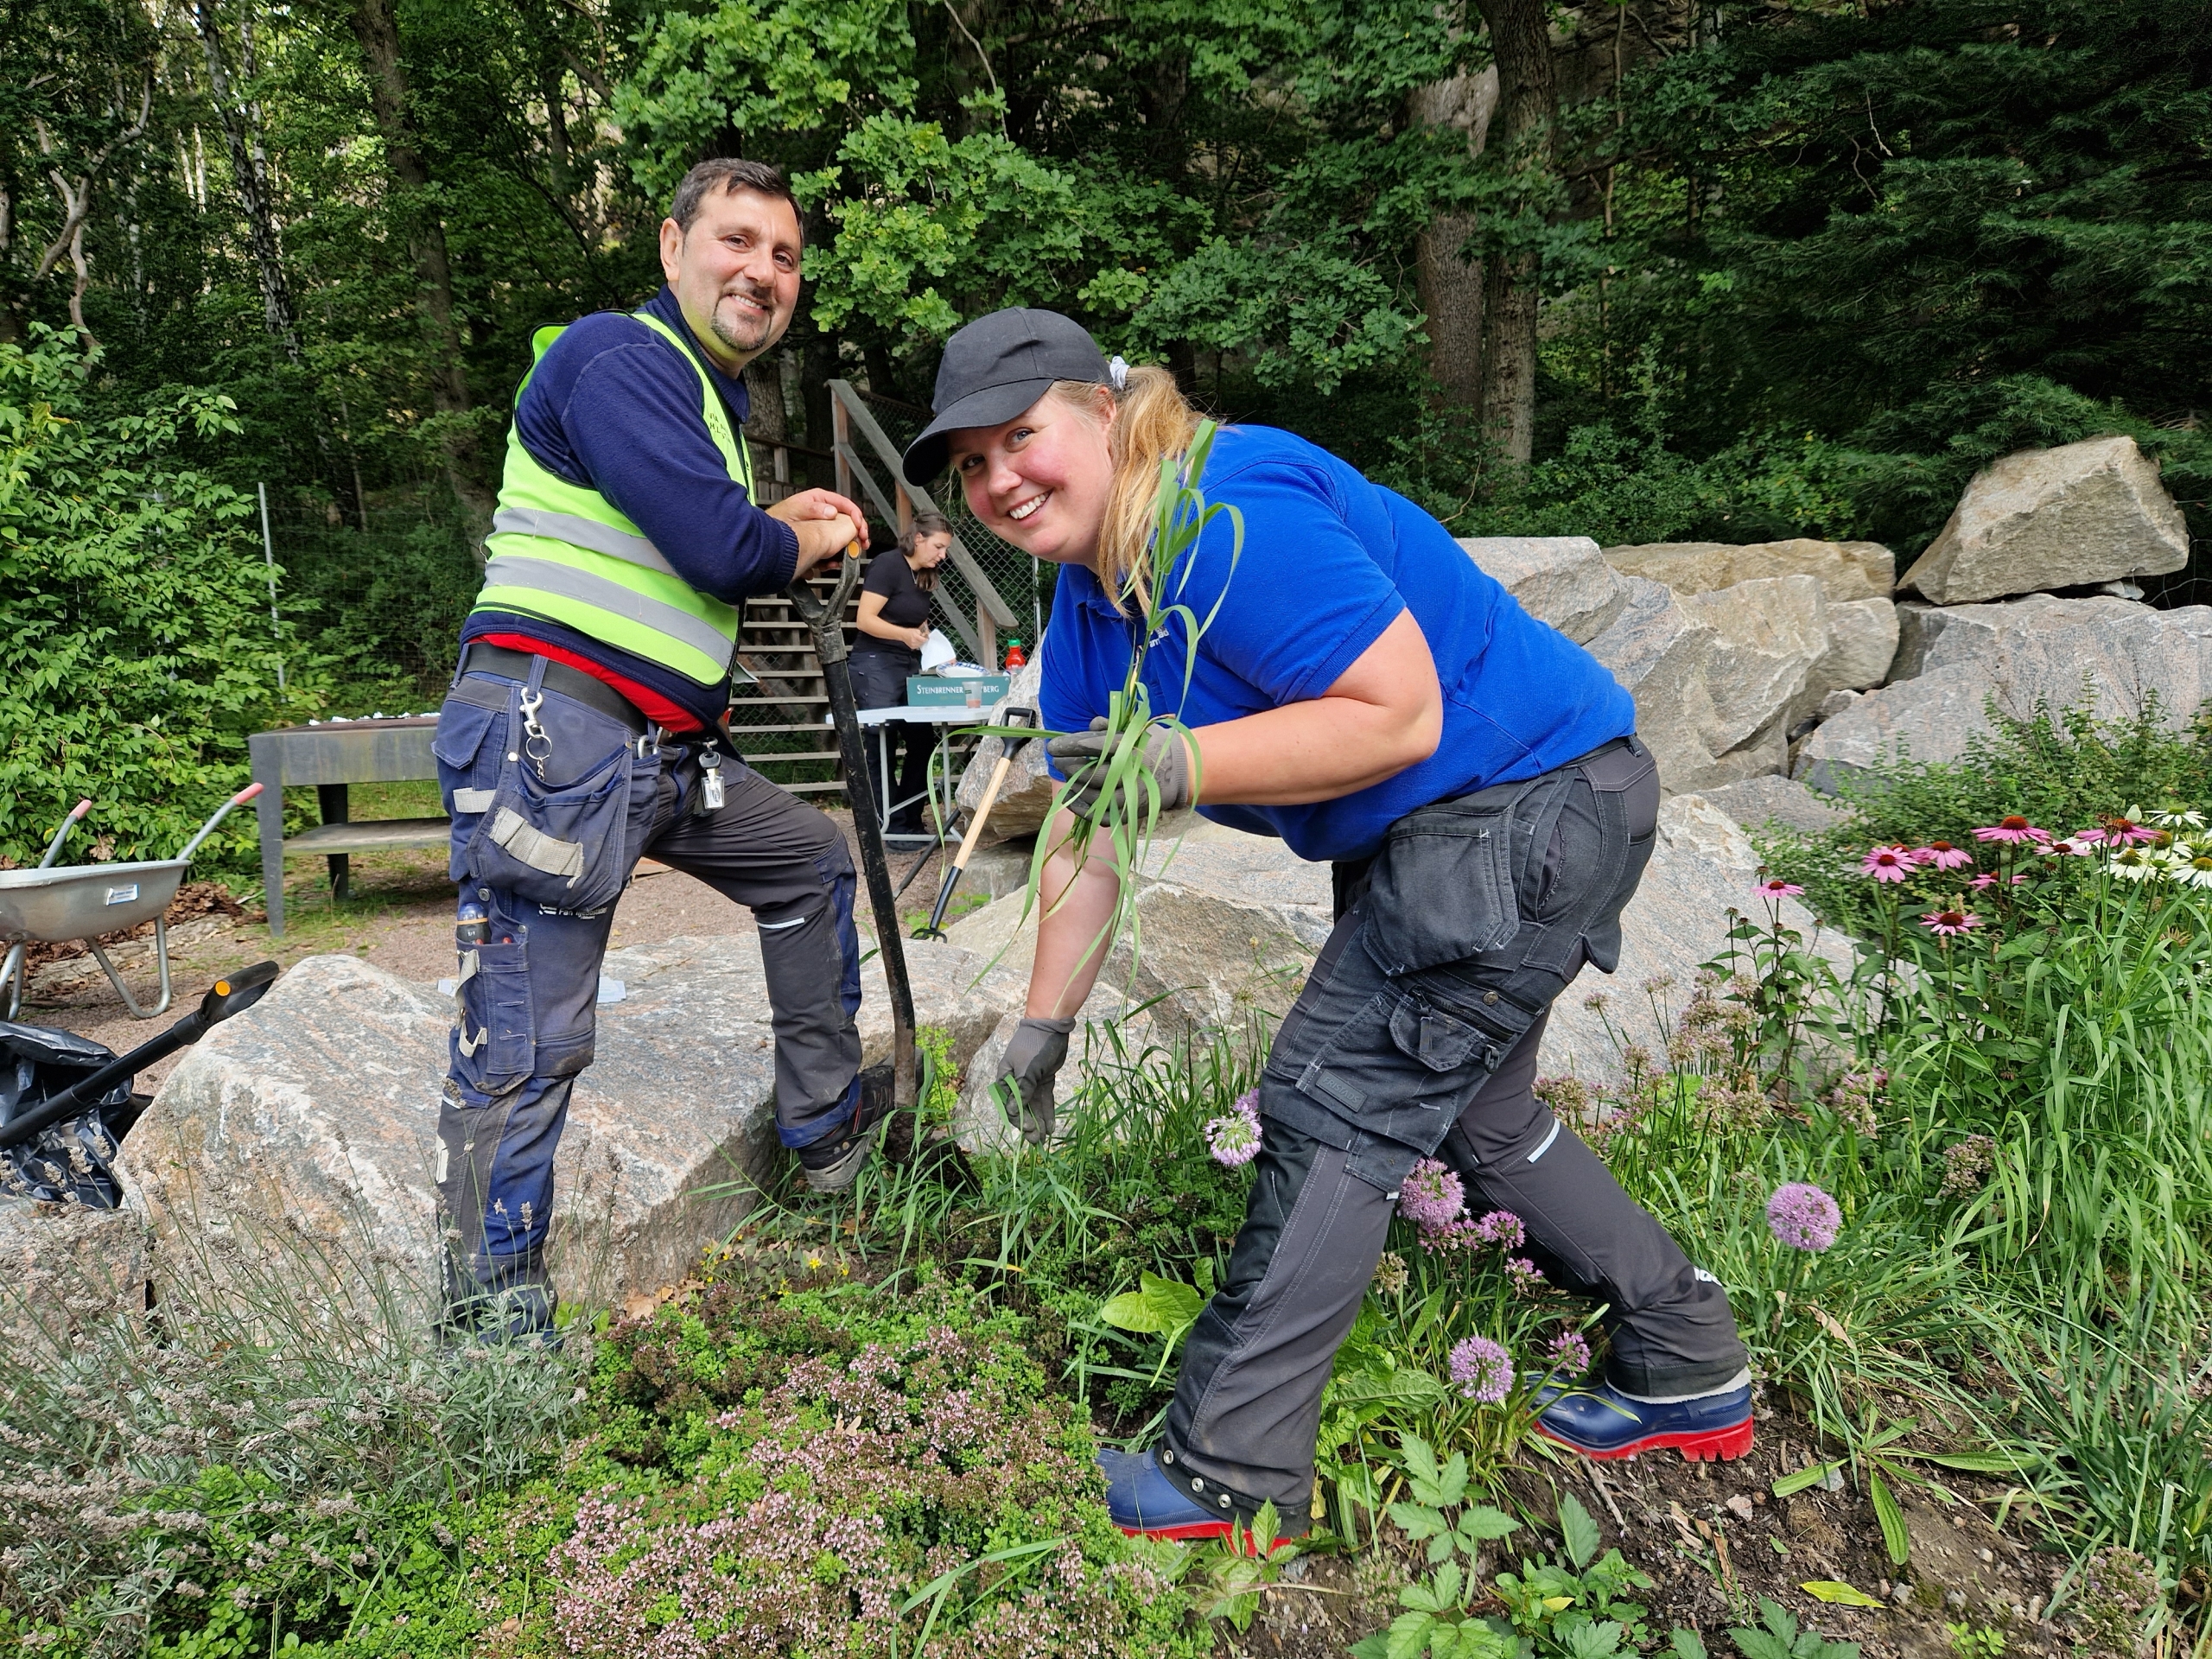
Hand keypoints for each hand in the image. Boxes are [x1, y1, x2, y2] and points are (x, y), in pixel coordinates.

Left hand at [768, 488, 869, 576]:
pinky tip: (831, 564)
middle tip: (862, 542)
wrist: (765, 549)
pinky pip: (825, 552)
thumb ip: (821, 511)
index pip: (842, 504)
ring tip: (849, 555)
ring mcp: (813, 532)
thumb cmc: (777, 527)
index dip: (855, 515)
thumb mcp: (803, 513)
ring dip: (844, 549)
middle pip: (842, 522)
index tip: (860, 527)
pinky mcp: (810, 548)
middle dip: (854, 534)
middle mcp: (816, 515)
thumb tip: (835, 514)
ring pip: (836, 539)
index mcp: (815, 501)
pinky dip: (830, 560)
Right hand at [907, 626, 930, 650]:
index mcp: (915, 636)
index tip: (927, 638)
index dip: (926, 639)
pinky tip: (917, 642)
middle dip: (923, 640)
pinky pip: (917, 647)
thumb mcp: (916, 630)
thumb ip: (921, 633)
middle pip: (922, 642)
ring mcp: (913, 645)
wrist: (903, 635)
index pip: (923, 640)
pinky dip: (918, 644)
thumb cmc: (909, 632)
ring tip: (919, 639)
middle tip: (923, 638)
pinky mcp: (912, 647)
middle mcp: (914, 641)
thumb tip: (925, 635)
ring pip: (920, 645)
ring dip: (921, 643)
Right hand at [994, 1015, 1075, 1143]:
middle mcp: (1017, 1082)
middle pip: (1022, 1108)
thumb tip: (1013, 1112)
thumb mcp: (1028, 1069)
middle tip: (1037, 1142)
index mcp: (1006, 1078)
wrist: (1050, 1026)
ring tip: (1045, 1139)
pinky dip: (1047, 1111)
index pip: (1009, 1105)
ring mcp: (1031, 1081)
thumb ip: (1022, 1090)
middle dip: (1029, 1125)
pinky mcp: (1044, 1079)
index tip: (1030, 1129)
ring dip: (1039, 1121)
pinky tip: (1051, 1126)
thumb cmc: (1034, 1045)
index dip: (1019, 1119)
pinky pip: (1045, 1098)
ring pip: (1034, 1105)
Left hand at [1044, 717, 1194, 819]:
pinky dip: (1083, 809)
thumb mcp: (1136, 730)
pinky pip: (1099, 815)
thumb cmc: (1153, 746)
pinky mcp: (1128, 812)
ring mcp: (1129, 795)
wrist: (1181, 771)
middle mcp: (1128, 773)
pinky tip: (1073, 799)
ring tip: (1067, 777)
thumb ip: (1111, 727)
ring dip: (1074, 786)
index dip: (1068, 746)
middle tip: (1058, 761)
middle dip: (1069, 766)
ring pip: (1092, 795)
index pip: (1091, 746)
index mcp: (1129, 748)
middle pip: (1089, 772)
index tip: (1053, 747)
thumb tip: (1090, 725)